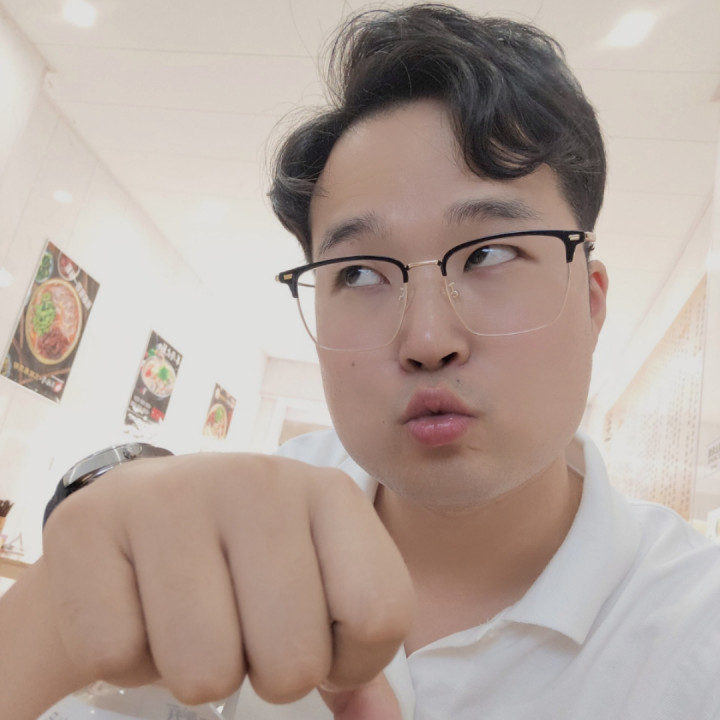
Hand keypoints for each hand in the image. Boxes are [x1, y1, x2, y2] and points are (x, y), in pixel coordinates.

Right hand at [1, 453, 413, 718]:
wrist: (136, 516)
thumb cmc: (237, 564)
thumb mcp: (311, 591)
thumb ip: (354, 661)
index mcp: (330, 493)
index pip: (379, 616)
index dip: (346, 660)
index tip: (310, 632)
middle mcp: (260, 481)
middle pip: (294, 661)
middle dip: (262, 670)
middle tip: (237, 626)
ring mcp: (174, 493)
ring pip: (205, 671)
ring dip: (195, 668)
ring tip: (186, 616)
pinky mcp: (89, 522)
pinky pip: (117, 656)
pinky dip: (126, 656)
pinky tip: (135, 603)